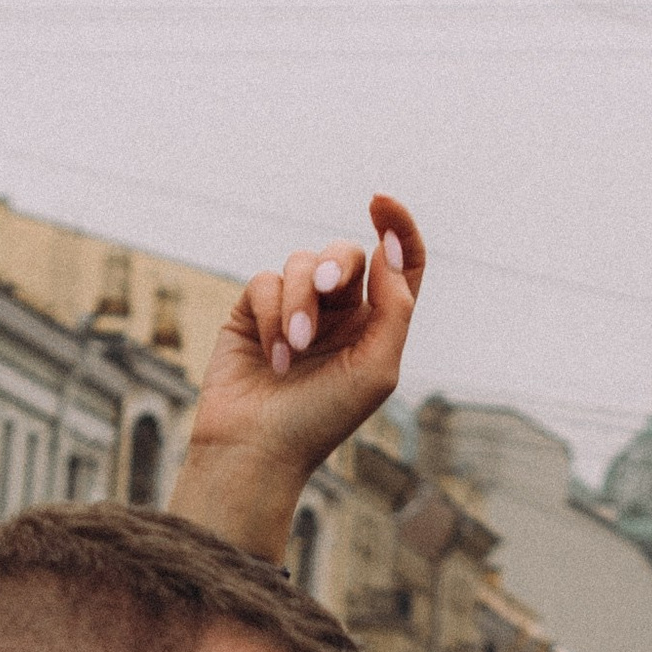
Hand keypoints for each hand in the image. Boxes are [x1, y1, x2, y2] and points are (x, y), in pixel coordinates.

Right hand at [169, 194, 424, 562]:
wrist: (258, 449)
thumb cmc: (323, 419)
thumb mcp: (377, 369)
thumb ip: (395, 307)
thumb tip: (389, 249)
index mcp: (376, 325)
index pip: (398, 263)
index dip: (397, 228)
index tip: (380, 202)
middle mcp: (338, 313)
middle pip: (345, 255)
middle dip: (336, 265)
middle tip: (329, 285)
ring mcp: (294, 310)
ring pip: (300, 265)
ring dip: (299, 302)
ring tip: (295, 348)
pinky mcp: (253, 312)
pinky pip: (265, 282)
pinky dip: (271, 315)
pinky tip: (274, 356)